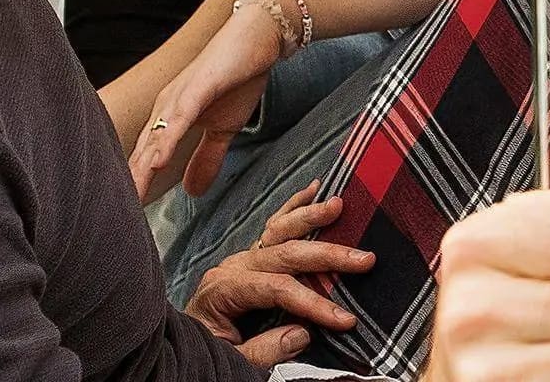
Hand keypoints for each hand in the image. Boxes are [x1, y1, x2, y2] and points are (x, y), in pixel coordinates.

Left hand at [129, 0, 284, 200]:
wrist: (259, 37)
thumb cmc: (238, 78)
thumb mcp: (224, 129)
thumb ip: (207, 158)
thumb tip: (193, 193)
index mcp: (170, 118)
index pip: (146, 159)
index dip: (136, 187)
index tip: (124, 220)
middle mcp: (166, 108)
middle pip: (142, 152)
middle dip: (130, 184)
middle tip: (116, 220)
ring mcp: (179, 96)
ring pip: (154, 138)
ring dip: (140, 168)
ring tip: (130, 197)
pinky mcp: (198, 86)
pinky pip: (178, 118)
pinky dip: (165, 140)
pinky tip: (155, 161)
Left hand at [185, 180, 376, 368]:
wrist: (186, 345)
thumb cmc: (207, 350)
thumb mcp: (230, 357)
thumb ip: (263, 349)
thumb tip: (302, 332)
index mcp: (224, 290)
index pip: (277, 289)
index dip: (313, 302)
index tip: (345, 319)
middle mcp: (234, 267)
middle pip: (284, 254)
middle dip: (326, 255)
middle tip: (363, 258)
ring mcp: (242, 259)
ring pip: (279, 231)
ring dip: (310, 217)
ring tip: (338, 205)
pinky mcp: (251, 258)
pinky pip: (274, 227)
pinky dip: (295, 207)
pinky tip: (315, 190)